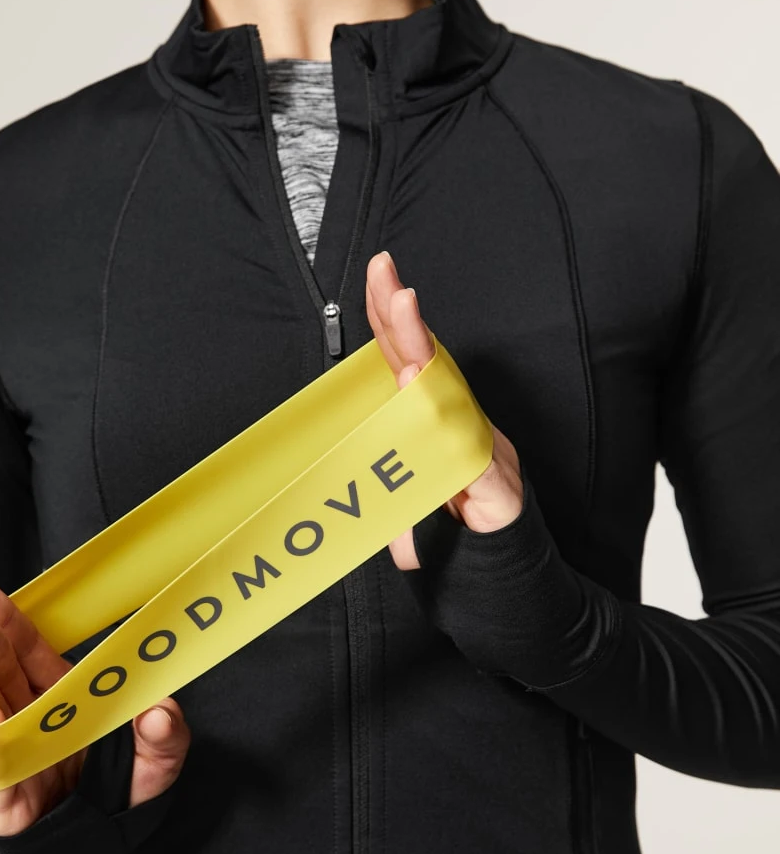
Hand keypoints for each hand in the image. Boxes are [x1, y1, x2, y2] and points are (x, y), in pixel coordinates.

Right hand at [0, 575, 190, 836]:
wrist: (101, 849)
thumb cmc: (123, 791)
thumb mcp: (158, 760)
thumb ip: (167, 736)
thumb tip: (161, 712)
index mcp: (62, 691)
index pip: (28, 646)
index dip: (6, 617)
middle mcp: (31, 713)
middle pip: (3, 668)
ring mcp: (15, 747)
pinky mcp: (6, 788)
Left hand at [364, 250, 523, 570]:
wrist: (507, 583)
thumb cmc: (457, 538)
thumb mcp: (400, 509)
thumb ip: (379, 489)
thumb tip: (346, 483)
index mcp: (431, 423)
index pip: (405, 363)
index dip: (389, 320)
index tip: (377, 276)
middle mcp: (455, 428)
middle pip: (422, 362)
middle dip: (399, 312)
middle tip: (383, 270)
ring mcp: (478, 452)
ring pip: (444, 393)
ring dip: (419, 347)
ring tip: (400, 303)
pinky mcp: (496, 485)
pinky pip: (468, 448)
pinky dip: (444, 418)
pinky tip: (420, 381)